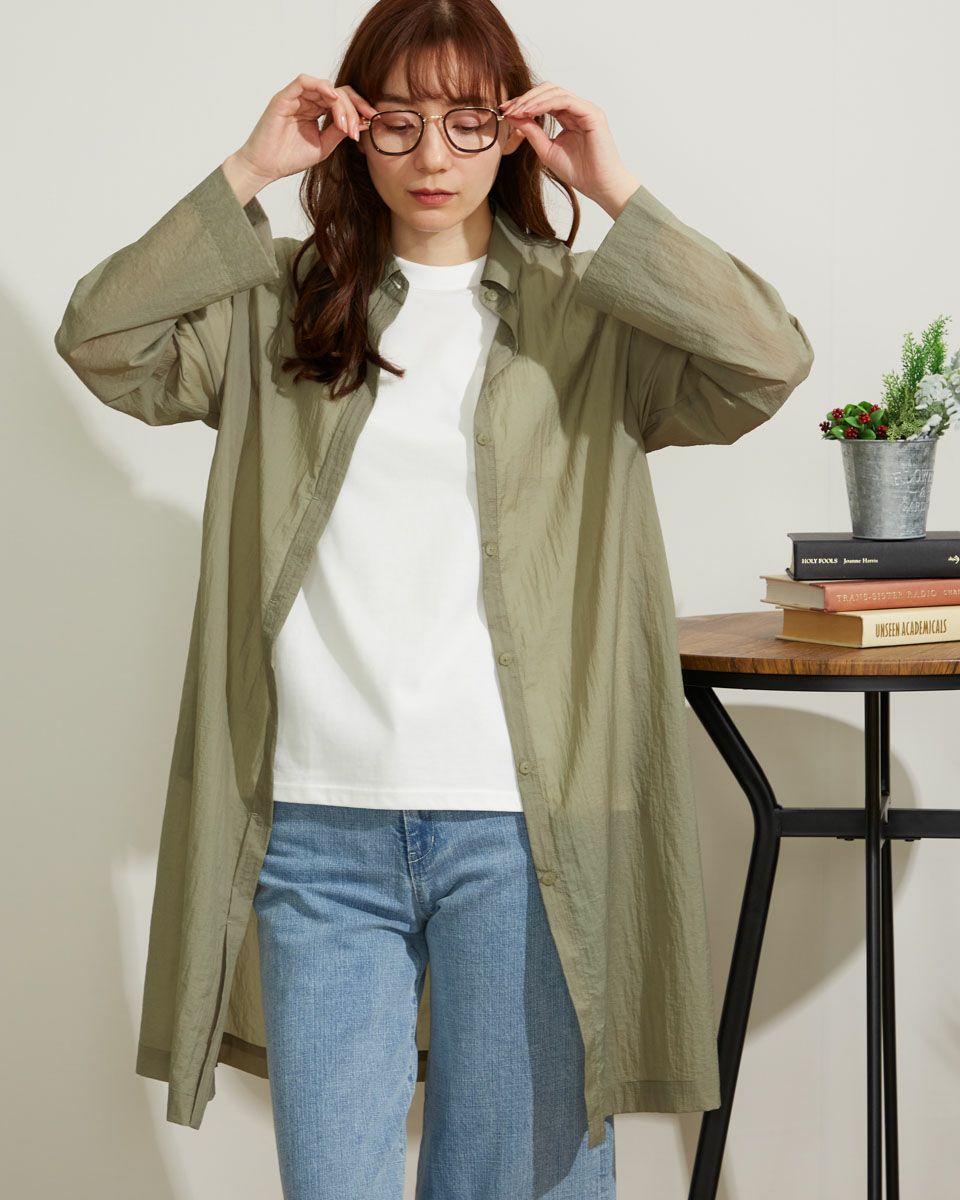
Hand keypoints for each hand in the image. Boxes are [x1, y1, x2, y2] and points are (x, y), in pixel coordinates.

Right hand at [231, 73, 377, 186]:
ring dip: (340, 104)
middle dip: (354, 107)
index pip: (342, 101)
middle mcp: (308, 101)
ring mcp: (296, 97)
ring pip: (325, 87)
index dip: (359, 108)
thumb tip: (361, 121)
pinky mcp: (284, 97)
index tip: (373, 120)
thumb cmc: (290, 158)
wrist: (266, 167)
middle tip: (359, 126)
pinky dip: (320, 86)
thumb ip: (339, 132)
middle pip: (338, 92)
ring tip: (345, 124)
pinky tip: (332, 98)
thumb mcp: (323, 146)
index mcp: (317, 111)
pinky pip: (303, 81)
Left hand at [499, 84, 640, 214]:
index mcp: (568, 117)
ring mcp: (585, 109)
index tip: (505, 111)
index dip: (523, 103)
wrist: (599, 186)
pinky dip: (545, 104)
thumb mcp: (547, 150)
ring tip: (517, 110)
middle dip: (525, 98)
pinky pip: (565, 100)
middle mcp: (577, 109)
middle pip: (547, 90)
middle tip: (508, 108)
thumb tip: (513, 116)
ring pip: (555, 92)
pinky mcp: (592, 113)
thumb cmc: (579, 172)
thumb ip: (532, 132)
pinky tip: (530, 112)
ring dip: (533, 100)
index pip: (543, 101)